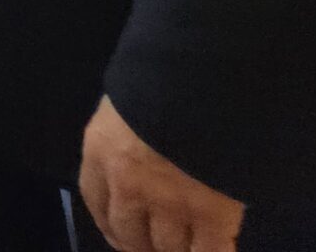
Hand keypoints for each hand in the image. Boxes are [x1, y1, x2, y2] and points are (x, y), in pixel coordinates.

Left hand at [80, 96, 243, 251]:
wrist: (206, 84)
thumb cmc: (162, 80)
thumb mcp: (129, 99)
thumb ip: (127, 130)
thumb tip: (135, 145)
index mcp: (102, 153)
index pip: (96, 202)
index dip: (110, 225)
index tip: (122, 237)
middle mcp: (129, 186)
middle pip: (129, 233)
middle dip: (141, 245)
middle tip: (155, 248)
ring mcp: (171, 204)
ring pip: (168, 247)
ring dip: (176, 251)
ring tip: (185, 247)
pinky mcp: (212, 217)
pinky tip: (219, 248)